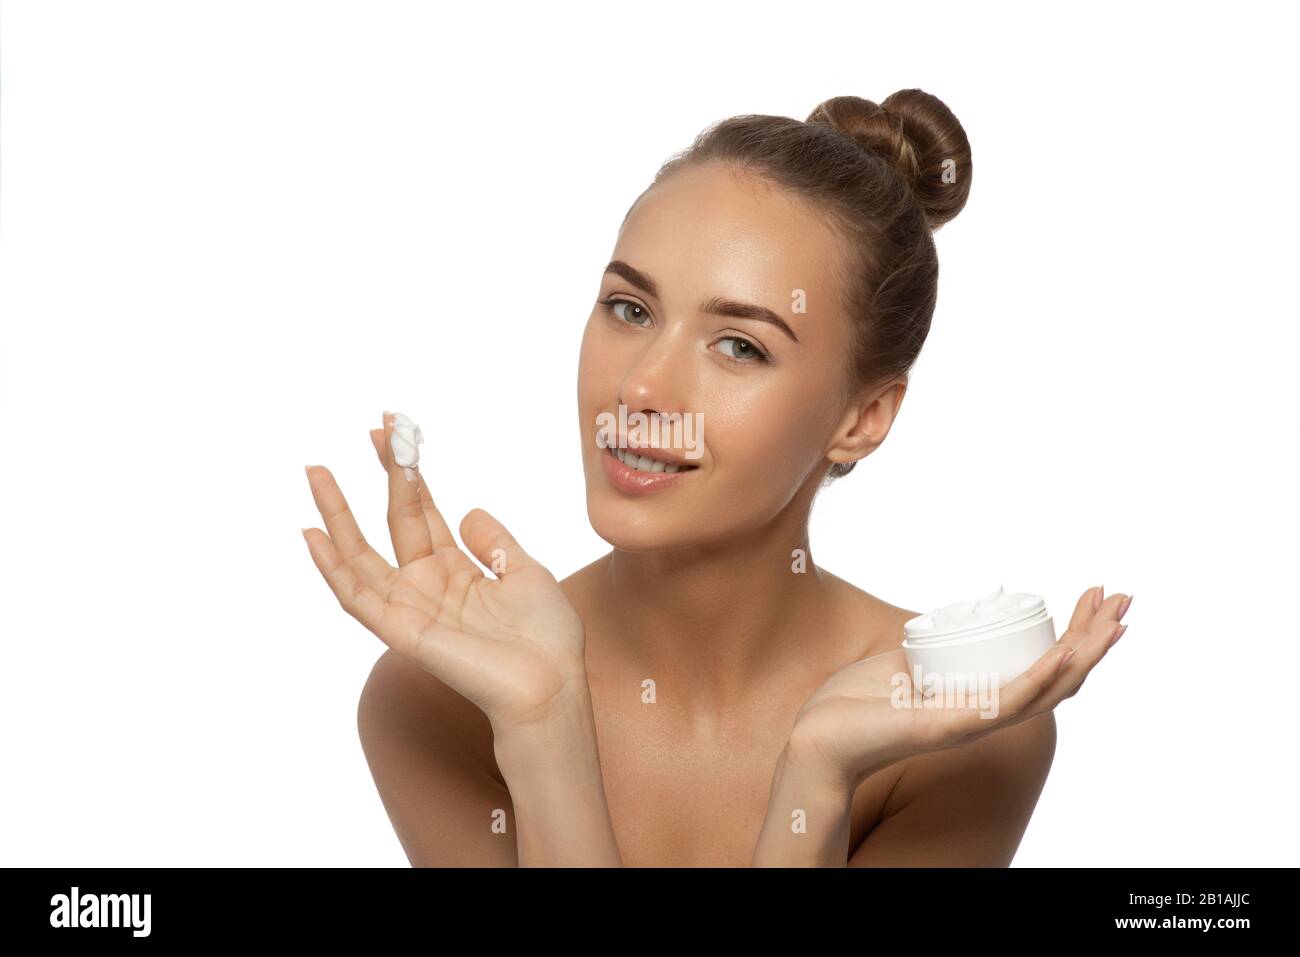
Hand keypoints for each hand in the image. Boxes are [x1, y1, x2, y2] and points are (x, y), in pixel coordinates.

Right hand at [301, 412, 587, 731]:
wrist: (551, 686)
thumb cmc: (547, 639)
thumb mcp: (527, 572)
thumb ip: (494, 542)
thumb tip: (469, 510)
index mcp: (457, 569)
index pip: (422, 510)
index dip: (408, 470)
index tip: (395, 428)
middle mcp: (427, 585)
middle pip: (393, 520)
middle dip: (380, 474)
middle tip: (370, 428)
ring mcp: (411, 607)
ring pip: (360, 555)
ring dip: (336, 514)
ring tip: (316, 472)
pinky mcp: (401, 631)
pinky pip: (356, 597)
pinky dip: (331, 568)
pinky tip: (312, 534)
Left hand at [787, 586, 1131, 787]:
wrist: (818, 737)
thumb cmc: (856, 704)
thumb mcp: (902, 664)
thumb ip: (930, 653)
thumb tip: (948, 627)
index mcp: (980, 699)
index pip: (1044, 668)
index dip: (1076, 634)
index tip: (1094, 597)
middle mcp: (988, 713)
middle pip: (1061, 677)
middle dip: (1096, 635)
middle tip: (1125, 598)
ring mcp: (975, 721)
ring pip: (1049, 689)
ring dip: (1087, 652)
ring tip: (1115, 621)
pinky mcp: (954, 725)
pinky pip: (1009, 701)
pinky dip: (1042, 676)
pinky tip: (1067, 654)